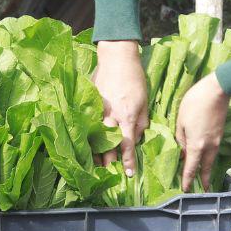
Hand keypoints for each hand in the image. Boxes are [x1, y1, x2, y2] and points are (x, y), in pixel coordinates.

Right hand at [93, 40, 148, 176]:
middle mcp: (110, 116)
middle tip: (108, 173)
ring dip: (94, 151)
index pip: (127, 145)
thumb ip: (142, 121)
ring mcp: (97, 109)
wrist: (116, 57)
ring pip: (94, 136)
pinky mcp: (89, 102)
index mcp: (127, 116)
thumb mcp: (145, 101)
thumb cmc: (135, 78)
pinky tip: (85, 142)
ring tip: (94, 164)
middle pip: (107, 144)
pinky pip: (87, 123)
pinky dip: (86, 134)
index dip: (128, 161)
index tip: (128, 173)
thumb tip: (138, 138)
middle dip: (108, 160)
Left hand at [176, 72, 229, 190]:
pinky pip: (213, 151)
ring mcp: (216, 140)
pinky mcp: (220, 133)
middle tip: (202, 189)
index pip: (191, 167)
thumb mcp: (181, 121)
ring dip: (207, 169)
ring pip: (211, 160)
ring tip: (204, 177)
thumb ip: (181, 138)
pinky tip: (206, 158)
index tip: (186, 190)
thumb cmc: (195, 103)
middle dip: (203, 180)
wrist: (217, 90)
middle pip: (205, 167)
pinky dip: (209, 158)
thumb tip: (183, 151)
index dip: (188, 179)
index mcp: (197, 145)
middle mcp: (209, 146)